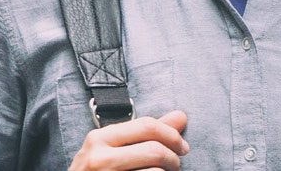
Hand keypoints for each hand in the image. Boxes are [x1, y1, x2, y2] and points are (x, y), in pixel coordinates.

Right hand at [67, 110, 188, 170]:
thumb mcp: (113, 149)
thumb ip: (145, 133)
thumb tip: (181, 116)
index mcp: (99, 138)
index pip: (147, 125)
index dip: (171, 135)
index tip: (182, 146)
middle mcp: (98, 157)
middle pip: (154, 149)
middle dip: (173, 157)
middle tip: (176, 164)